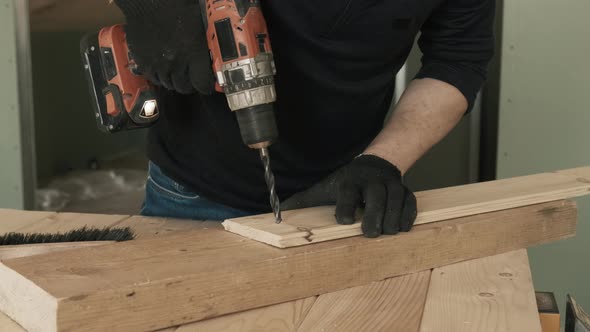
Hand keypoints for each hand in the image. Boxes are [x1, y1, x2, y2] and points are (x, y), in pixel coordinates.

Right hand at [114, 0, 214, 93]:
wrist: (150, 2)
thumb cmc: (179, 9)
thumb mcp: (200, 27)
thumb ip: (206, 47)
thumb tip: (214, 62)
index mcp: (193, 53)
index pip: (202, 83)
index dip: (205, 86)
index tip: (206, 84)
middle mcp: (175, 62)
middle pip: (184, 87)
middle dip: (190, 85)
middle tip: (191, 79)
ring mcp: (158, 64)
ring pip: (169, 85)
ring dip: (175, 81)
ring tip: (177, 72)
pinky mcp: (144, 62)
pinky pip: (154, 79)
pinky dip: (160, 77)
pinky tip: (164, 69)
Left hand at [282, 155, 416, 237]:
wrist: (375, 166)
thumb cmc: (346, 184)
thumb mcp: (324, 189)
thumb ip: (304, 202)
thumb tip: (279, 213)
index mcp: (349, 182)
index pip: (348, 191)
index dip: (346, 205)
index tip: (344, 220)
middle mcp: (371, 181)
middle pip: (376, 195)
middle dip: (374, 214)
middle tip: (370, 233)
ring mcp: (390, 185)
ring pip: (396, 199)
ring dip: (392, 217)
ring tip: (387, 233)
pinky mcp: (405, 191)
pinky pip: (410, 202)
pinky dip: (408, 215)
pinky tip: (402, 227)